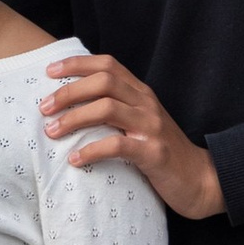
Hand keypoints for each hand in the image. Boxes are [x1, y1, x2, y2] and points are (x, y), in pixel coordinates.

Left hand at [40, 52, 224, 218]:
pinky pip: (118, 145)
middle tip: (44, 108)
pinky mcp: (154, 153)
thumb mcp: (139, 123)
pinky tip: (75, 159)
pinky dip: (92, 150)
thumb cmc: (160, 152)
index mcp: (141, 93)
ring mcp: (152, 127)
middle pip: (103, 82)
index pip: (107, 65)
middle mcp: (146, 104)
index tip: (48, 71)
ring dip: (74, 118)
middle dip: (68, 92)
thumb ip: (115, 109)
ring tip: (52, 131)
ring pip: (107, 108)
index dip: (77, 64)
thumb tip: (70, 105)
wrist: (199, 180)